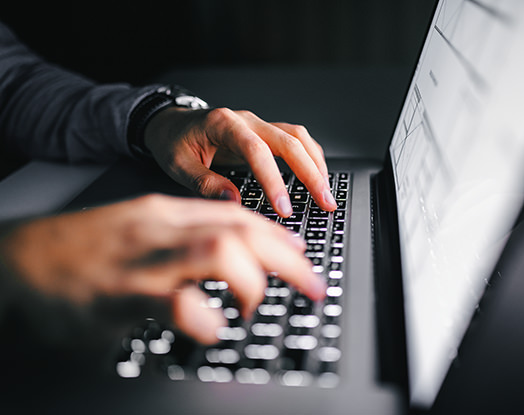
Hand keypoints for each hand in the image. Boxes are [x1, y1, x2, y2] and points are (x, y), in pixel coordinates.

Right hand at [0, 195, 325, 343]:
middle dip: (286, 258)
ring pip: (218, 252)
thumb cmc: (81, 251)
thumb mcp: (138, 231)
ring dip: (252, 281)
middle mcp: (160, 229)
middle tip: (311, 283)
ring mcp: (142, 259)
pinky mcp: (121, 294)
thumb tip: (232, 252)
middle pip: (241, 230)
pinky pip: (176, 302)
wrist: (17, 259)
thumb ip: (181, 236)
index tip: (300, 253)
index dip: (277, 235)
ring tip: (254, 306)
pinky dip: (205, 318)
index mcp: (165, 214)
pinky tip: (212, 328)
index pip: (237, 215)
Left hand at [144, 107, 336, 216]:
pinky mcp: (263, 133)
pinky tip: (316, 176)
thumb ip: (205, 184)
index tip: (283, 208)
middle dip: (311, 173)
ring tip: (326, 193)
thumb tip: (235, 202)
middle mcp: (246, 120)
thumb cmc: (172, 142)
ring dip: (316, 165)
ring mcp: (257, 124)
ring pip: (297, 138)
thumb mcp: (178, 165)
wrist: (170, 123)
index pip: (257, 151)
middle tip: (324, 202)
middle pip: (289, 141)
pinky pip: (294, 140)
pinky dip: (309, 158)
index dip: (274, 180)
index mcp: (223, 125)